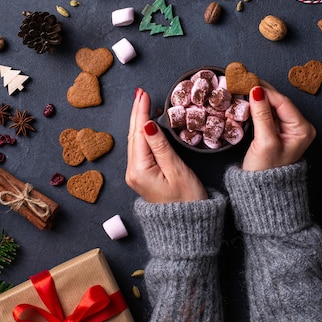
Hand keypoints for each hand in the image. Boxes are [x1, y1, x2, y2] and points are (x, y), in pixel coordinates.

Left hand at [126, 88, 207, 202]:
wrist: (187, 229)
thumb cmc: (187, 202)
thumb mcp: (176, 170)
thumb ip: (161, 146)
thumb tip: (147, 124)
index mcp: (139, 170)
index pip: (138, 133)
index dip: (140, 112)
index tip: (142, 94)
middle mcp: (133, 172)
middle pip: (133, 135)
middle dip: (136, 113)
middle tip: (140, 93)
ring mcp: (136, 175)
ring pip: (135, 142)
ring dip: (138, 122)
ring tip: (142, 103)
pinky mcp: (143, 177)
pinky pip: (140, 150)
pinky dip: (142, 134)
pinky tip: (146, 125)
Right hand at [242, 84, 315, 171]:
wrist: (262, 193)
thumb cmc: (266, 172)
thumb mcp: (264, 142)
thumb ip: (262, 115)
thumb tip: (256, 90)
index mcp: (302, 129)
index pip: (283, 103)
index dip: (265, 90)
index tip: (248, 80)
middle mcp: (298, 128)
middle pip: (278, 103)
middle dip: (261, 92)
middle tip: (243, 80)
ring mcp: (287, 130)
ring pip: (271, 107)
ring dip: (258, 98)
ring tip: (242, 87)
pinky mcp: (276, 133)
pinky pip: (267, 115)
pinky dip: (257, 108)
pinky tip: (246, 101)